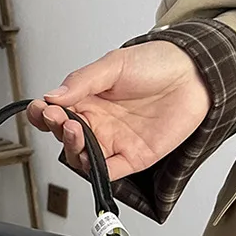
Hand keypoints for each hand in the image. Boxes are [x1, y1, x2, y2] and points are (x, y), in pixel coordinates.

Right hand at [27, 41, 210, 179]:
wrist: (195, 75)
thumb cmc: (158, 64)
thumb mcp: (114, 64)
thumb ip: (82, 81)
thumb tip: (53, 95)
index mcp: (88, 99)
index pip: (56, 112)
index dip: (43, 113)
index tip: (40, 108)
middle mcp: (98, 123)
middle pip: (65, 136)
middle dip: (55, 129)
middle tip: (58, 118)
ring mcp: (113, 142)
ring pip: (82, 156)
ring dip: (72, 148)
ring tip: (73, 130)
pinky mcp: (132, 157)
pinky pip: (108, 172)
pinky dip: (95, 170)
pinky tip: (90, 157)